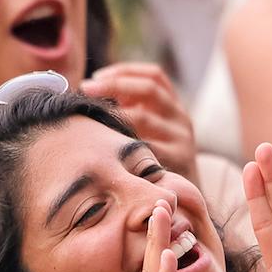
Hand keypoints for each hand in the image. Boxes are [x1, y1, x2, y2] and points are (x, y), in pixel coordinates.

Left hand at [81, 63, 197, 181]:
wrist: (185, 200)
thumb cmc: (154, 165)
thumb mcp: (149, 135)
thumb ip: (129, 114)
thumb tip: (88, 93)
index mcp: (173, 106)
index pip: (154, 75)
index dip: (125, 71)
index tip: (96, 76)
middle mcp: (181, 117)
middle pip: (149, 88)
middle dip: (114, 84)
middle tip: (85, 88)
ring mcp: (182, 137)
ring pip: (144, 116)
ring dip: (113, 113)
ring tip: (88, 115)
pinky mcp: (179, 158)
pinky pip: (145, 146)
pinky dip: (121, 142)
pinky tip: (100, 145)